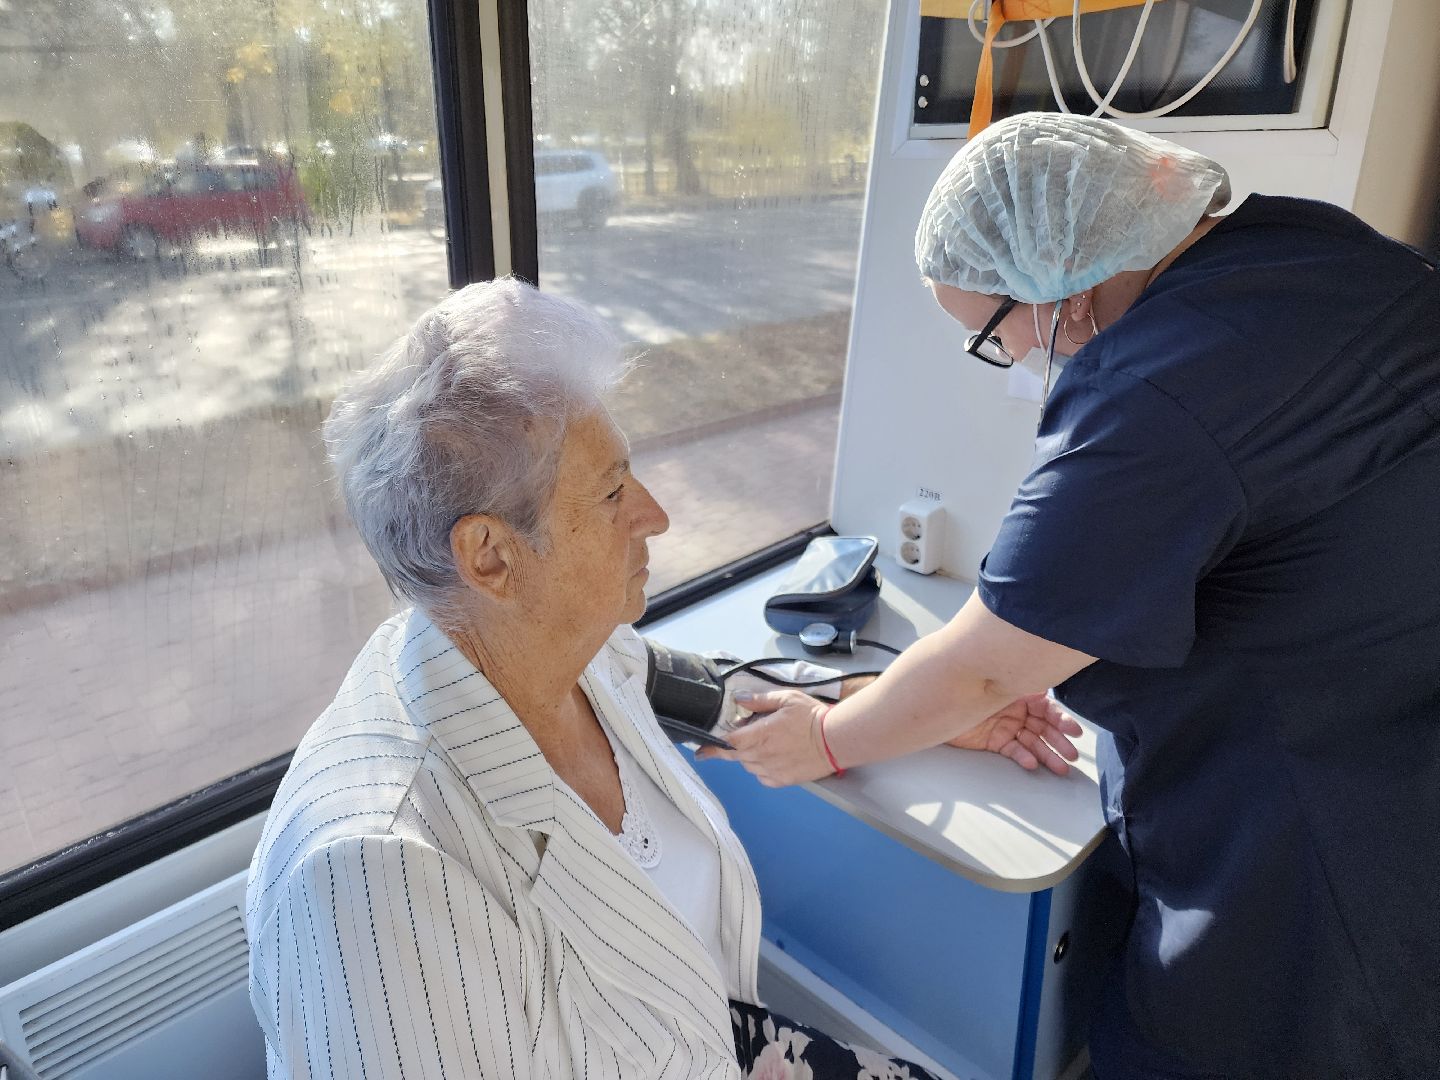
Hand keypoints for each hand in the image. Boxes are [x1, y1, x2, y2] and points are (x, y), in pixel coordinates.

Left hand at [695, 689, 832, 787]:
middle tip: (748, 734)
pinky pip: (762, 776)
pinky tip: (775, 756)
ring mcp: (772, 771)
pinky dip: (762, 767)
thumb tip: (740, 700)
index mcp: (759, 736)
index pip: (726, 745)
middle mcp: (761, 757)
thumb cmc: (811, 716)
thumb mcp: (786, 699)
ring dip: (750, 755)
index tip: (699, 752)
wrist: (837, 740)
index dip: (710, 749)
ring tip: (768, 741)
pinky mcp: (782, 781)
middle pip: (736, 756)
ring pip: (749, 766)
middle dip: (735, 746)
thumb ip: (760, 700)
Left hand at [947, 692, 1082, 775]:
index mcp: (1022, 693)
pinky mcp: (996, 741)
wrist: (937, 701)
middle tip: (1072, 756)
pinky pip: (1013, 751)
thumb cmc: (967, 684)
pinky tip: (1030, 763)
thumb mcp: (998, 683)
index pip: (1048, 709)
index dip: (1062, 720)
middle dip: (1059, 742)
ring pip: (1032, 743)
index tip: (1075, 732)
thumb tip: (1045, 683)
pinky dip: (1023, 757)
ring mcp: (1007, 727)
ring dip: (1047, 755)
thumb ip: (1022, 684)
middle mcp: (1017, 710)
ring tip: (1060, 768)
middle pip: (1044, 728)